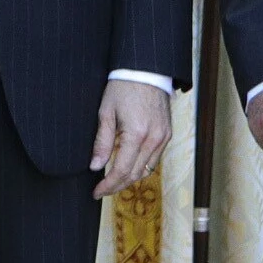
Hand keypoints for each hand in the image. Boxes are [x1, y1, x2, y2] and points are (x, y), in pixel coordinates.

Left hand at [91, 79, 172, 197]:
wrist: (146, 70)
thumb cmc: (123, 87)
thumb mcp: (106, 113)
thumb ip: (101, 142)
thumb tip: (95, 167)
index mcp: (137, 134)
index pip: (122, 170)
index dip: (108, 185)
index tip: (96, 192)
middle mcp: (154, 139)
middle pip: (135, 175)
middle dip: (117, 186)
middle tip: (102, 189)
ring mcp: (163, 137)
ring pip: (147, 170)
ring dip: (129, 178)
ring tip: (113, 180)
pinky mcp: (167, 134)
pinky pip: (154, 159)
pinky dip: (141, 167)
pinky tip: (128, 166)